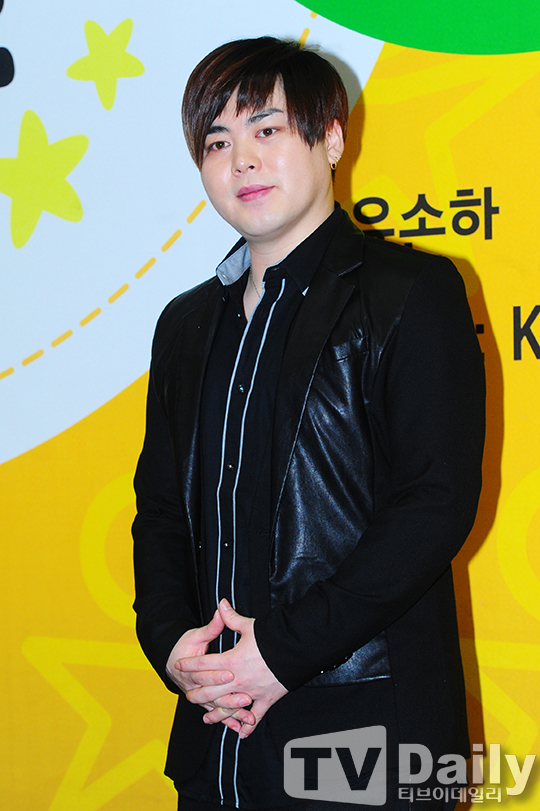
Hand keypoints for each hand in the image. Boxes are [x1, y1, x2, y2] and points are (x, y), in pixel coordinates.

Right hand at [166, 609, 255, 732]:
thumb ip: (212, 626)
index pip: (205, 672)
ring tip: (248, 716)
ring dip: (232, 714)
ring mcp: (200, 697)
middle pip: (212, 695)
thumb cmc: (184, 647)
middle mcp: (195, 686)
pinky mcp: (206, 704)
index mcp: (191, 669)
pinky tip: (242, 729)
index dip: (218, 673)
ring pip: (215, 709)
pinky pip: (218, 715)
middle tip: (246, 697)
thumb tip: (222, 608)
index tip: (232, 671)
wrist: (170, 663)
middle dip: (229, 698)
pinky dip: (229, 722)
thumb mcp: (196, 635)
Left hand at [176, 599, 287, 737]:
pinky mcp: (265, 700)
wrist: (296, 651)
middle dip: (196, 693)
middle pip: (209, 690)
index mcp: (231, 661)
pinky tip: (241, 731)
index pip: (203, 664)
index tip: (179, 665)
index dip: (189, 664)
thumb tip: (221, 604)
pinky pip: (254, 716)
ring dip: (216, 714)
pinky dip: (248, 726)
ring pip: (228, 707)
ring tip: (207, 717)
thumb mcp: (250, 626)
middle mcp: (237, 680)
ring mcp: (251, 692)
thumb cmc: (272, 639)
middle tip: (187, 694)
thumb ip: (231, 618)